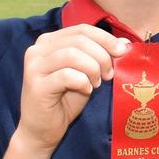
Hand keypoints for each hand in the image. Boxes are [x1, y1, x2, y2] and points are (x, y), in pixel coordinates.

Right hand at [17, 25, 129, 154]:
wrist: (42, 130)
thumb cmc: (65, 100)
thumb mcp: (87, 73)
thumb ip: (101, 55)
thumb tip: (124, 42)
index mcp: (49, 41)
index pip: (82, 29)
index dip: (106, 38)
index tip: (122, 52)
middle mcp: (37, 50)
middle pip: (79, 40)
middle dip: (102, 56)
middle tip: (109, 74)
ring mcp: (34, 67)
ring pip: (72, 55)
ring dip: (93, 69)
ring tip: (97, 83)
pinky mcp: (36, 85)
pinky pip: (67, 75)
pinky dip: (83, 82)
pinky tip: (86, 90)